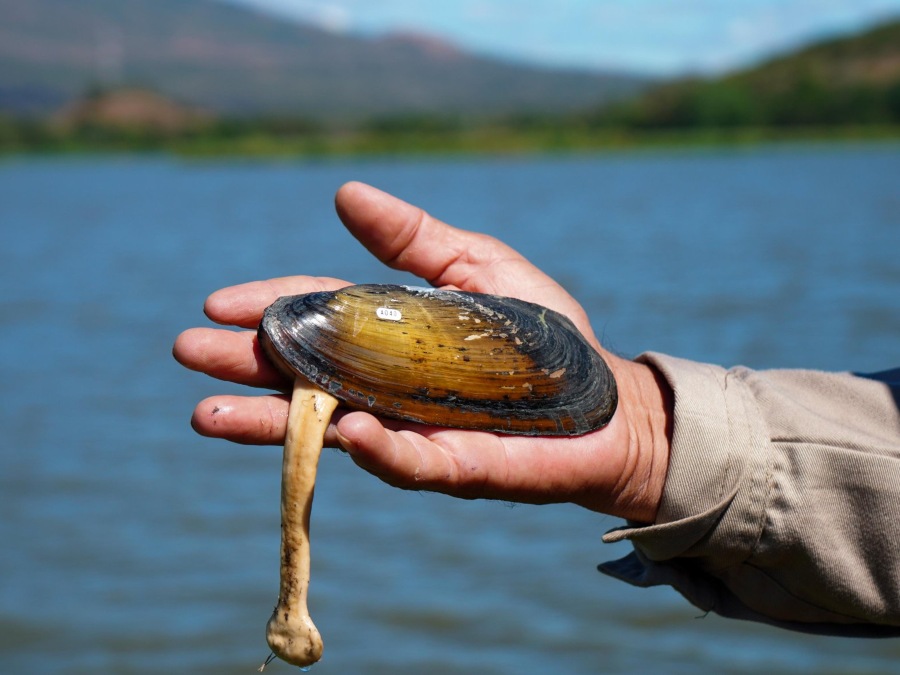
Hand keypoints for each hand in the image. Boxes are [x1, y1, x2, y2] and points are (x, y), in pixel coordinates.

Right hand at [173, 182, 670, 521]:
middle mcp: (386, 387)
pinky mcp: (456, 467)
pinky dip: (379, 450)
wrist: (606, 401)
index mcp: (389, 337)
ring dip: (272, 424)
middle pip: (304, 377)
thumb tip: (344, 193)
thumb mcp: (476, 267)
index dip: (269, 308)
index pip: (317, 319)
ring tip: (208, 415)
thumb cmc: (543, 336)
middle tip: (186, 353)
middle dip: (246, 366)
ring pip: (332, 430)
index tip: (215, 303)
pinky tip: (346, 432)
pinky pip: (411, 461)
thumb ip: (413, 240)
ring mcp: (413, 431)